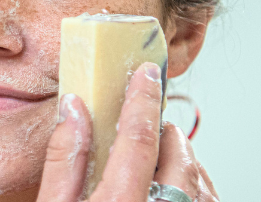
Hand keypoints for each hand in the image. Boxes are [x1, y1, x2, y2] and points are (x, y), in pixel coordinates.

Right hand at [37, 62, 218, 201]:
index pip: (139, 141)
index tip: (145, 74)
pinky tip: (175, 181)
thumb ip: (63, 161)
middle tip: (148, 119)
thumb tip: (73, 109)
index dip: (142, 101)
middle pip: (178, 160)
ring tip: (161, 150)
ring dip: (183, 158)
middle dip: (165, 131)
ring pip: (197, 184)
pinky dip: (195, 185)